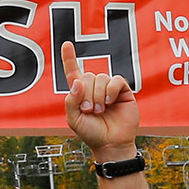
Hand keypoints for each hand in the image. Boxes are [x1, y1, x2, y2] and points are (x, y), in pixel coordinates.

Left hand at [61, 42, 138, 161]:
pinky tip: (109, 102)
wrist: (111, 144)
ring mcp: (108, 88)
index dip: (69, 58)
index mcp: (80, 93)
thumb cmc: (92, 133)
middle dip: (86, 93)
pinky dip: (110, 90)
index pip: (73, 71)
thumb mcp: (73, 120)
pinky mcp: (122, 91)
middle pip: (87, 75)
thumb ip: (70, 101)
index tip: (66, 44)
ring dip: (98, 95)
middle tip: (89, 110)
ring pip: (100, 77)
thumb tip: (77, 82)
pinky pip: (115, 80)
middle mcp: (94, 88)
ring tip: (100, 110)